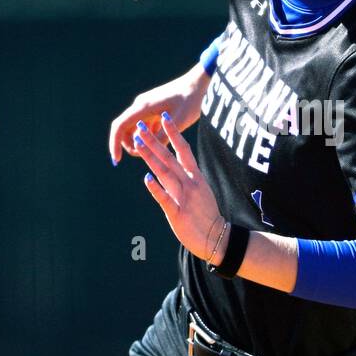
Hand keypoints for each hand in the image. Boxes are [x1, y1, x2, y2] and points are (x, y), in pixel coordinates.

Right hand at [108, 66, 208, 165]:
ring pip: (133, 129)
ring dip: (140, 141)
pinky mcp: (153, 109)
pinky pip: (144, 126)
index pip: (119, 126)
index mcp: (143, 106)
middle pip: (124, 129)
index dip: (114, 144)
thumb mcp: (179, 122)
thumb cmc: (191, 101)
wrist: (199, 84)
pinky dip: (148, 136)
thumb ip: (161, 136)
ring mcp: (146, 106)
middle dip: (130, 145)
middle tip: (147, 157)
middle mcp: (140, 105)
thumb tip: (141, 149)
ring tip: (159, 149)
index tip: (117, 161)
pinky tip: (163, 139)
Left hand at [132, 111, 226, 262]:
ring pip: (164, 173)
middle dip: (154, 141)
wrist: (217, 238)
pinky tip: (146, 178)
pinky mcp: (178, 213)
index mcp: (195, 176)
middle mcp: (189, 183)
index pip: (184, 149)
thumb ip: (186, 178)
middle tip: (141, 127)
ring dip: (150, 157)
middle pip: (169, 157)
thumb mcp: (200, 190)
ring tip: (138, 144)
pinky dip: (155, 188)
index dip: (173, 132)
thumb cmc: (206, 215)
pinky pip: (164, 199)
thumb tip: (172, 166)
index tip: (165, 117)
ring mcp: (183, 197)